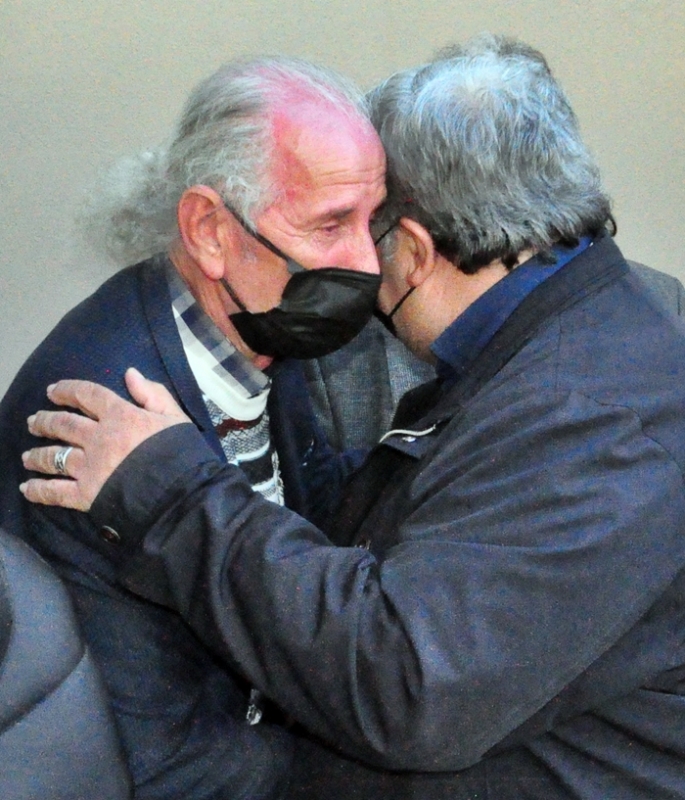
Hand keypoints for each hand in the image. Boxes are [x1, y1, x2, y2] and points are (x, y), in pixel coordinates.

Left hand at [20, 367, 190, 510]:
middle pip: (63, 424)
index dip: (68, 390)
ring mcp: (89, 467)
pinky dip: (39, 491)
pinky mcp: (86, 495)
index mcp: (121, 416)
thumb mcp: (176, 418)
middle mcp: (98, 438)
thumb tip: (130, 373)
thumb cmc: (183, 455)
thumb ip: (154, 394)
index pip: (88, 395)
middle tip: (33, 422)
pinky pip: (56, 492)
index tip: (53, 391)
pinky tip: (26, 489)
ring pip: (54, 456)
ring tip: (26, 456)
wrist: (181, 493)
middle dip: (45, 421)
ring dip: (37, 455)